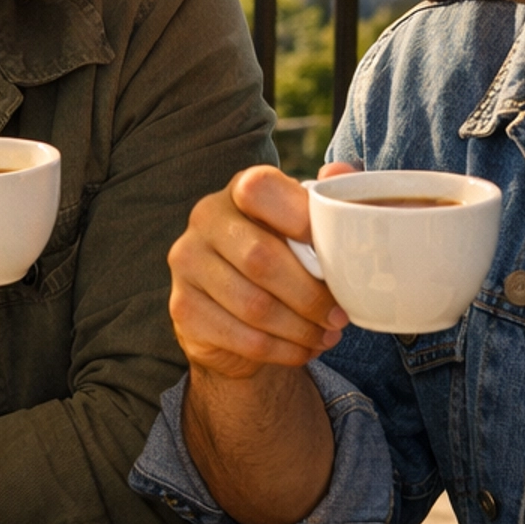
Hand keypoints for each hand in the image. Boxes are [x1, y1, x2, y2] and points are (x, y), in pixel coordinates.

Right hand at [167, 162, 354, 380]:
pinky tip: (302, 349)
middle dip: (310, 295)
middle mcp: (205, 218)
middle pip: (261, 259)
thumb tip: (341, 172)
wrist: (235, 310)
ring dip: (300, 328)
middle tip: (340, 315)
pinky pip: (241, 338)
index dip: (302, 220)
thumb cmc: (282, 256)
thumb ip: (327, 198)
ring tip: (326, 335)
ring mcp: (187, 263)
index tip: (339, 255)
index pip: (261, 190)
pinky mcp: (183, 308)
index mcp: (238, 189)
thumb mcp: (306, 225)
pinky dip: (281, 350)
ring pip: (254, 306)